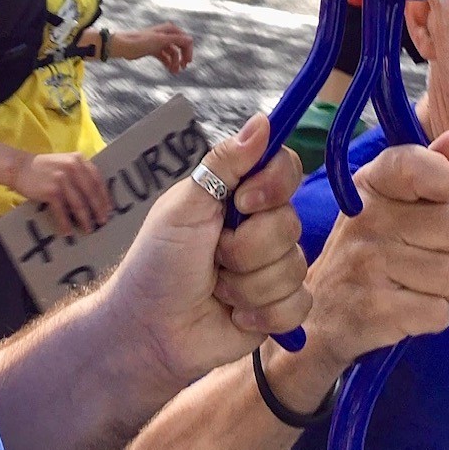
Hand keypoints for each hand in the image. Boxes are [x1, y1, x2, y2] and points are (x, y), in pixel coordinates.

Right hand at [10, 150, 111, 236]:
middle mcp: (72, 167)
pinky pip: (62, 211)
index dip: (105, 196)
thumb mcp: (65, 163)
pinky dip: (65, 223)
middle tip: (103, 222)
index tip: (109, 209)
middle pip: (91, 192)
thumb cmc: (45, 168)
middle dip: (98, 209)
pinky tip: (68, 232)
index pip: (97, 179)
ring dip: (85, 219)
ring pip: (79, 204)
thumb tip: (96, 197)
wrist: (20, 168)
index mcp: (79, 160)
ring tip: (89, 229)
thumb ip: (80, 173)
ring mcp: (62, 179)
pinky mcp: (51, 191)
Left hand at [103, 113, 309, 389]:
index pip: (286, 169)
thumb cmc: (157, 261)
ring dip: (246, 284)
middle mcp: (262, 227)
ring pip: (294, 267)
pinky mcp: (279, 308)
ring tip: (217, 289)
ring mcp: (273, 268)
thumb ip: (224, 164)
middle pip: (290, 223)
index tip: (244, 202)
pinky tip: (234, 315)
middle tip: (213, 257)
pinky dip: (262, 313)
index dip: (274, 186)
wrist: (149, 329)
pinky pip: (298, 304)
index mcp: (240, 195)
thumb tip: (263, 120)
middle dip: (246, 247)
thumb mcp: (185, 205)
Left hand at [115, 22, 193, 72]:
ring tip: (174, 72)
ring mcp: (160, 43)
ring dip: (175, 62)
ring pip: (173, 53)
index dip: (188, 50)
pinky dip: (168, 63)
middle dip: (182, 57)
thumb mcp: (160, 40)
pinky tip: (169, 70)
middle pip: (180, 47)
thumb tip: (190, 39)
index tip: (188, 61)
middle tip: (183, 67)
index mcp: (169, 30)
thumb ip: (176, 40)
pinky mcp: (154, 50)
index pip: (185, 39)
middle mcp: (166, 35)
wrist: (124, 46)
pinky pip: (165, 57)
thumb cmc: (141, 41)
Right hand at [301, 130, 448, 379]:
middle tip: (425, 257)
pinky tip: (403, 311)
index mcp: (369, 186)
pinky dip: (431, 318)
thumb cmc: (368, 256)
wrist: (319, 320)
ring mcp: (366, 264)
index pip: (418, 165)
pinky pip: (440, 313)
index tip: (439, 198)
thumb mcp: (390, 208)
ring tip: (409, 286)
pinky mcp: (373, 310)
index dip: (444, 182)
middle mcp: (365, 219)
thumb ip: (429, 173)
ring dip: (443, 290)